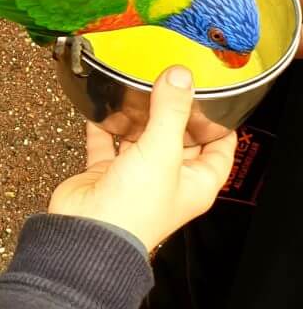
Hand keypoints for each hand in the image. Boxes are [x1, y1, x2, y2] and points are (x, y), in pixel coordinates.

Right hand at [48, 66, 235, 251]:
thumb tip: (180, 77)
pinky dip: (104, 126)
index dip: (219, 125)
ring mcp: (135, 176)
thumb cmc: (134, 210)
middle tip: (171, 84)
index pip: (219, 149)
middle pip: (178, 140)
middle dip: (175, 114)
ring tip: (138, 90)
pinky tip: (102, 109)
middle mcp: (168, 179)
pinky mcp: (106, 173)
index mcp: (196, 183)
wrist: (88, 231)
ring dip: (139, 118)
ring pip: (142, 139)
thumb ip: (170, 112)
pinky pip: (106, 144)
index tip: (214, 98)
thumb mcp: (161, 153)